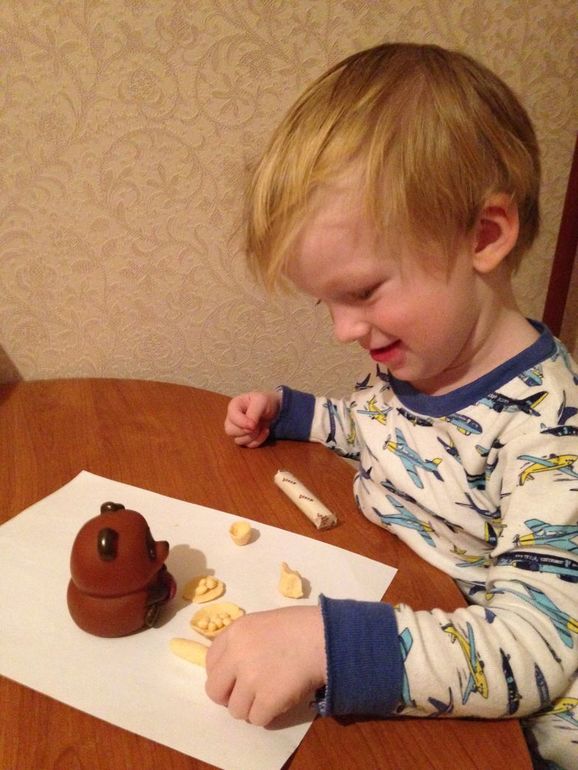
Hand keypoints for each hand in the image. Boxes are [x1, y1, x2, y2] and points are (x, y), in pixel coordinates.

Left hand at [205, 606, 325, 725]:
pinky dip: (268, 715)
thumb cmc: (299, 626)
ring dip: (251, 707)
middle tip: (248, 694)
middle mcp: (237, 655)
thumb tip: (232, 670)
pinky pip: (257, 719)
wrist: (325, 637)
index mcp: (235, 631)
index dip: (222, 674)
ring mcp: (251, 678)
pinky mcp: (268, 699)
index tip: (234, 678)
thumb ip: (243, 642)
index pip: (210, 661)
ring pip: (236, 710)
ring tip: (270, 695)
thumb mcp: (262, 623)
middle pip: (215, 691)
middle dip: (230, 696)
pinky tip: (280, 701)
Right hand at [224, 390, 281, 447]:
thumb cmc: (265, 401)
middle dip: (247, 430)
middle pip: (230, 431)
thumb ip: (254, 412)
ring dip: (253, 436)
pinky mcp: (244, 438)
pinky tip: (264, 431)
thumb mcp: (261, 401)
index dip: (242, 422)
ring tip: (261, 426)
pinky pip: (248, 445)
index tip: (254, 424)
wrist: (273, 407)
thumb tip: (249, 427)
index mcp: (234, 406)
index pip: (232, 417)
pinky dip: (258, 440)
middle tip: (258, 423)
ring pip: (238, 440)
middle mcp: (232, 418)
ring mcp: (237, 429)